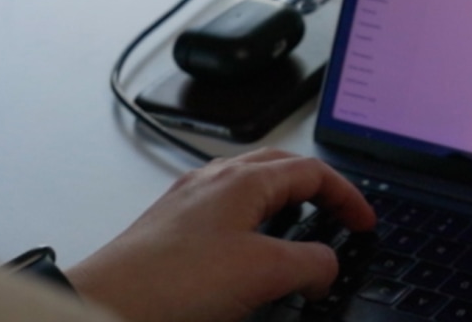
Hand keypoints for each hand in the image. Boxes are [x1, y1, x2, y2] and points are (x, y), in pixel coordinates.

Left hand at [64, 149, 376, 321]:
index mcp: (242, 178)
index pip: (311, 170)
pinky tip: (249, 259)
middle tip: (340, 217)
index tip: (365, 221)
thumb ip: (306, 264)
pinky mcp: (173, 229)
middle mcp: (216, 179)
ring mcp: (191, 201)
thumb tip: (328, 262)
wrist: (105, 302)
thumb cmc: (170, 280)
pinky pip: (227, 214)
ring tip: (300, 238)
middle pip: (282, 169)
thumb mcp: (260, 273)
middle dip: (317, 190)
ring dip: (284, 207)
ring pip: (252, 189)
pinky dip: (254, 228)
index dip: (346, 195)